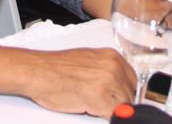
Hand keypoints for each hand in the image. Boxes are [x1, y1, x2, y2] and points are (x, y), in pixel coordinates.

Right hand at [20, 47, 136, 117]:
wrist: (38, 71)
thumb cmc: (56, 69)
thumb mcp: (89, 64)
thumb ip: (107, 73)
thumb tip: (118, 89)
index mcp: (113, 57)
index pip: (133, 82)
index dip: (125, 94)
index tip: (119, 101)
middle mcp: (114, 66)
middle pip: (131, 94)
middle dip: (119, 103)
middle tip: (100, 104)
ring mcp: (108, 80)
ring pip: (123, 106)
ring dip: (110, 109)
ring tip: (91, 103)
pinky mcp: (99, 96)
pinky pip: (113, 114)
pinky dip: (103, 116)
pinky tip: (89, 108)